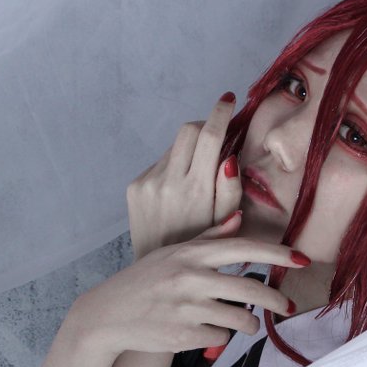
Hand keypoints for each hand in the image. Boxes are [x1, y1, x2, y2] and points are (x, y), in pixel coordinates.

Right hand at [69, 211, 309, 356]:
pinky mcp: (182, 336)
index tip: (302, 258)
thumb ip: (208, 237)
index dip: (277, 254)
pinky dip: (220, 336)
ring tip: (248, 324)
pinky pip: (220, 338)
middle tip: (289, 306)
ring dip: (250, 324)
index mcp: (191, 254)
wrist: (108, 314)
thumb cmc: (144, 280)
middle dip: (277, 300)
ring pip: (240, 319)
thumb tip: (239, 218)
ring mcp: (187, 309)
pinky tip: (209, 331)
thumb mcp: (172, 252)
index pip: (244, 249)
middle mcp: (190, 278)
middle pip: (251, 289)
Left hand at [126, 92, 243, 260]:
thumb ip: (231, 190)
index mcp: (196, 191)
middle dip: (206, 125)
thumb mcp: (227, 223)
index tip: (228, 99)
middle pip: (189, 130)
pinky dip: (173, 166)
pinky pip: (159, 162)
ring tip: (198, 175)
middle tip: (219, 134)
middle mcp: (168, 182)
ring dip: (190, 150)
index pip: (210, 136)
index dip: (220, 113)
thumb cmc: (201, 245)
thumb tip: (229, 158)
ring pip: (174, 146)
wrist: (156, 267)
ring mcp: (147, 183)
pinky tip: (178, 189)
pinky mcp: (135, 186)